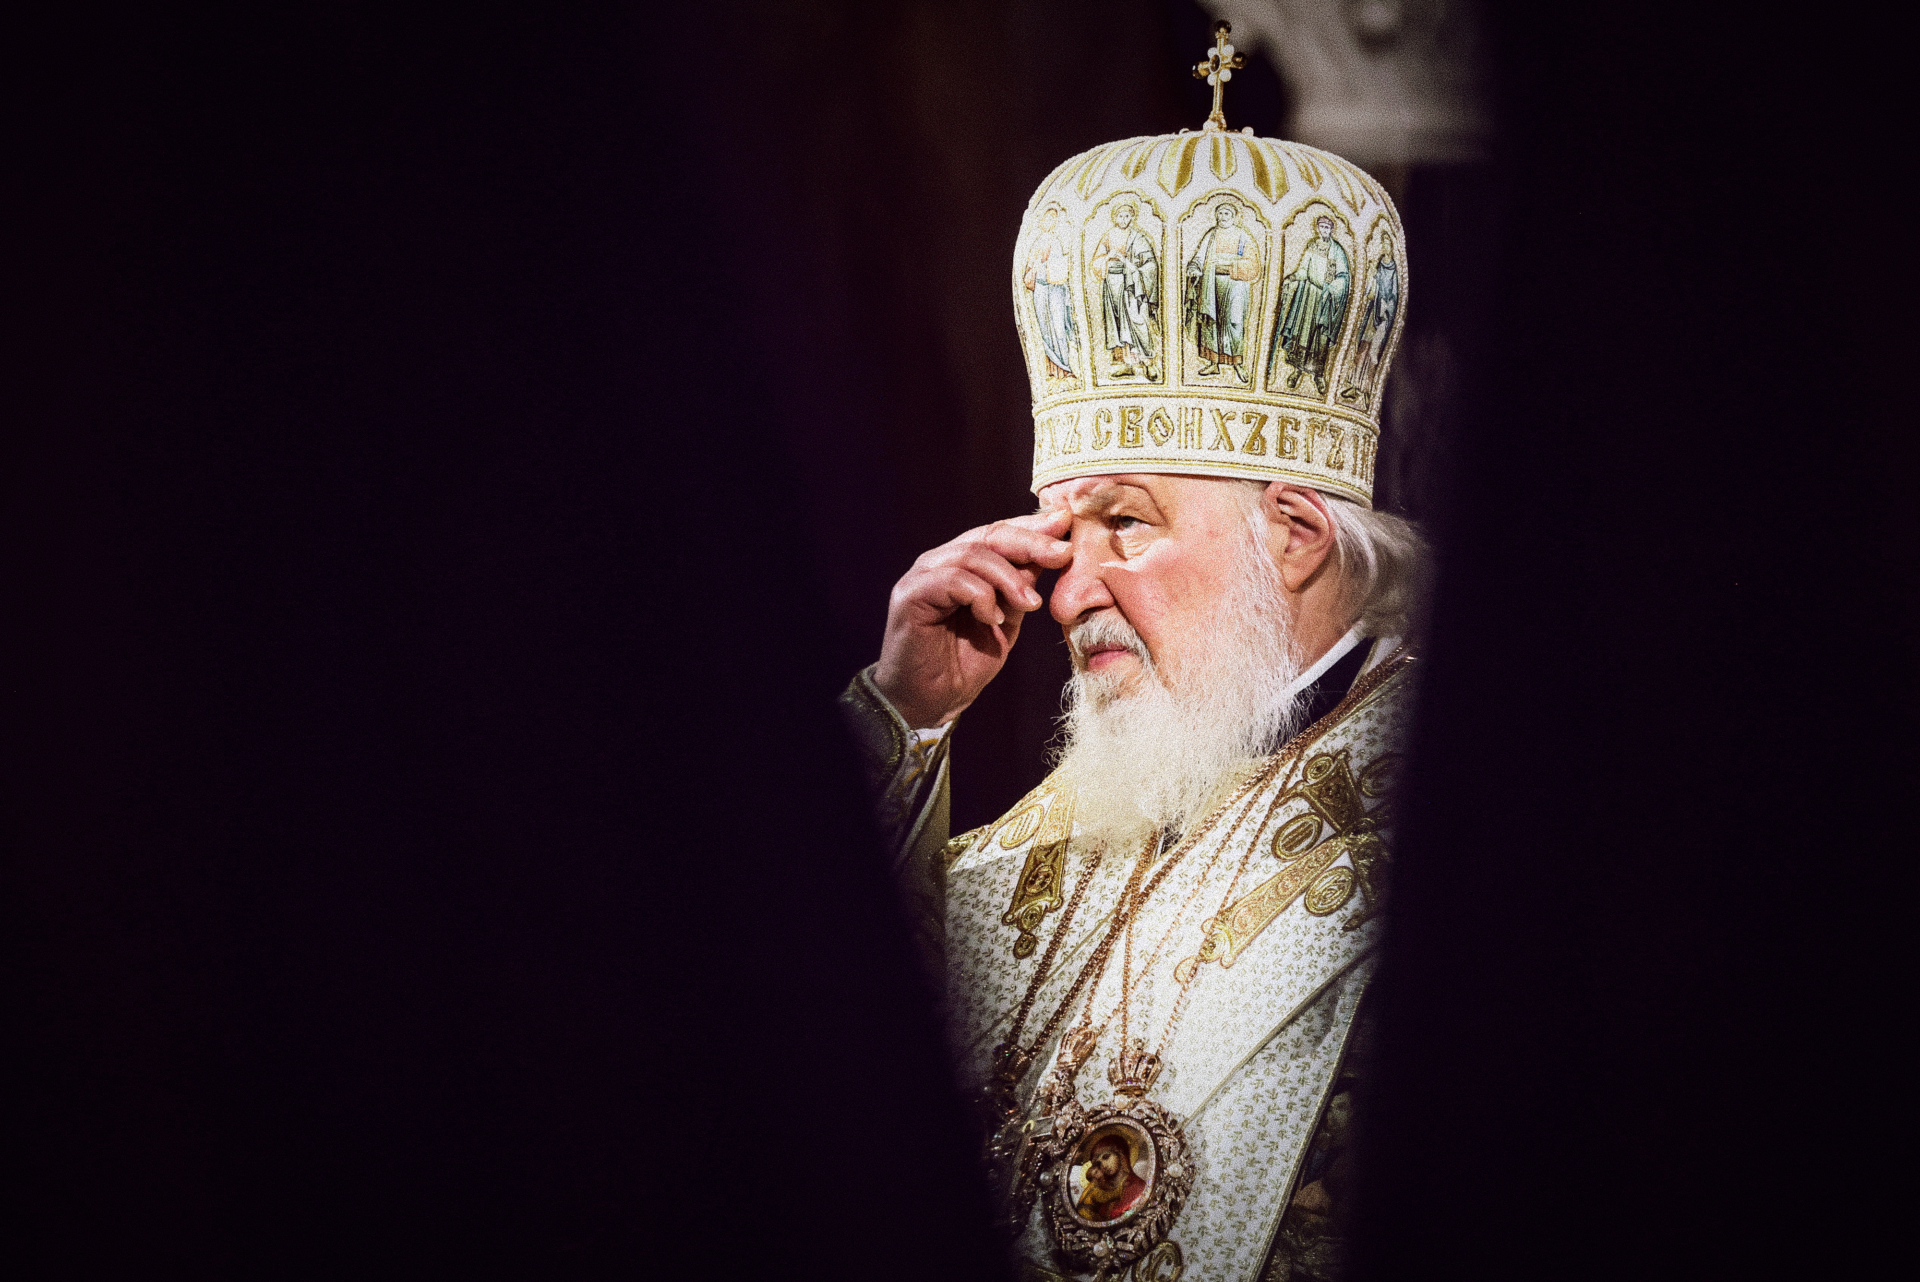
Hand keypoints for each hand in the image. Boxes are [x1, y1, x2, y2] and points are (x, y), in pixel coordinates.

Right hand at [872, 509, 1072, 728]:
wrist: (933, 700)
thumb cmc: (966, 660)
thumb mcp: (1007, 617)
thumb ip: (1021, 586)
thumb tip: (1053, 551)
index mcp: (962, 563)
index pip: (1000, 532)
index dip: (1033, 527)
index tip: (1066, 524)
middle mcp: (940, 561)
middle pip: (989, 535)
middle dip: (1031, 543)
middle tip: (1063, 554)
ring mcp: (923, 575)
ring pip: (973, 554)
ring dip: (1009, 578)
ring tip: (1029, 605)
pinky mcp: (911, 595)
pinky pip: (952, 580)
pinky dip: (980, 596)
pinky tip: (993, 618)